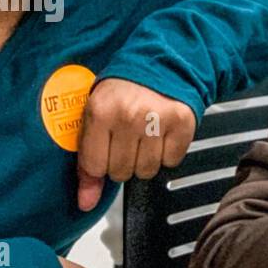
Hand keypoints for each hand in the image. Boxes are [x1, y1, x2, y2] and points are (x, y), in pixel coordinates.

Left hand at [77, 78, 196, 211]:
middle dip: (122, 161)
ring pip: (147, 171)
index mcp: (100, 111)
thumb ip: (87, 164)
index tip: (104, 153)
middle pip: (122, 172)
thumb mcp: (95, 118)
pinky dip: (167, 153)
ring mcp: (158, 120)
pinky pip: (171, 161)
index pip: (95, 166)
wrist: (159, 64)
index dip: (99, 164)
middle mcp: (129, 116)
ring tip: (144, 136)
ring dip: (145, 159)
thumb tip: (86, 204)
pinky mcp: (182, 123)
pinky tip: (161, 134)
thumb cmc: (122, 92)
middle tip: (126, 138)